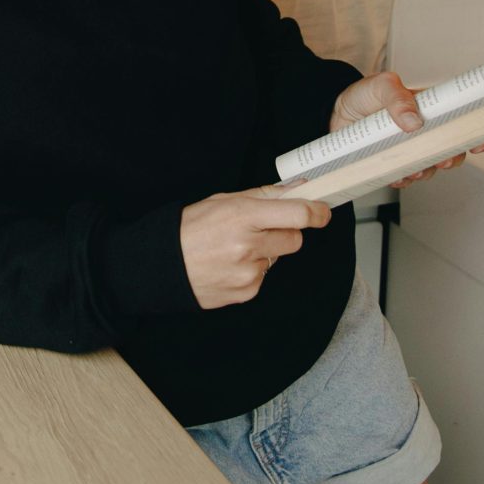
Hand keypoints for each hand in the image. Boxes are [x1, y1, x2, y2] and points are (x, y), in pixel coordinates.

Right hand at [179, 185, 332, 309]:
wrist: (160, 266)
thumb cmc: (190, 228)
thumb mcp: (223, 201)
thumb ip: (263, 196)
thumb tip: (297, 190)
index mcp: (242, 215)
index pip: (297, 214)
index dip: (316, 213)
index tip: (322, 212)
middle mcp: (248, 245)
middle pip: (294, 238)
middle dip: (285, 232)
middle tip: (262, 229)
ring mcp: (248, 272)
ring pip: (277, 258)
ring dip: (264, 253)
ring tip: (233, 249)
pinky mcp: (246, 292)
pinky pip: (263, 277)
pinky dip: (252, 270)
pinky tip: (229, 265)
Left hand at [329, 70, 483, 188]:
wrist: (332, 115)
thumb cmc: (362, 96)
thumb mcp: (380, 86)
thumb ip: (397, 97)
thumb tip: (414, 119)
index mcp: (428, 108)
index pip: (461, 119)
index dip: (476, 131)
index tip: (481, 141)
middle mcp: (423, 131)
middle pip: (452, 149)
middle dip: (452, 158)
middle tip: (442, 159)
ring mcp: (409, 149)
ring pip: (430, 167)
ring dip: (426, 171)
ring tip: (412, 167)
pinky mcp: (393, 165)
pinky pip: (406, 179)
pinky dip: (404, 179)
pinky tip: (395, 174)